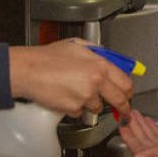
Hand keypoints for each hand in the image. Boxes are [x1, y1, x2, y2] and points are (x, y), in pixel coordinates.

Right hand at [9, 40, 132, 116]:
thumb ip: (97, 52)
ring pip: (98, 107)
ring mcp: (85, 97)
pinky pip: (80, 112)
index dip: (128, 91)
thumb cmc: (48, 57)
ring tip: (76, 91)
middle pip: (120, 100)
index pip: (125, 82)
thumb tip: (109, 59)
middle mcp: (96, 82)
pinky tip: (65, 95)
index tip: (128, 95)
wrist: (29, 70)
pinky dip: (75, 107)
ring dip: (92, 103)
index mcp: (100, 65)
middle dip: (122, 107)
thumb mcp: (78, 45)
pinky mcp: (73, 109)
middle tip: (122, 110)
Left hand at [119, 111, 157, 156]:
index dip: (130, 137)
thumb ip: (157, 153)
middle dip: (135, 130)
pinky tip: (152, 122)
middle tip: (126, 115)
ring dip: (144, 128)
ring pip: (153, 140)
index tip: (122, 124)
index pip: (141, 150)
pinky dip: (156, 129)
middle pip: (145, 144)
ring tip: (136, 116)